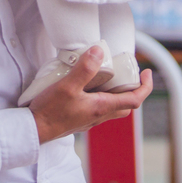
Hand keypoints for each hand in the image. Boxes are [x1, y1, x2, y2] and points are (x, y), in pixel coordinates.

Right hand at [29, 45, 152, 143]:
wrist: (34, 130)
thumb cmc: (50, 112)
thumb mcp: (67, 86)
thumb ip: (85, 69)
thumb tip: (99, 52)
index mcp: (102, 107)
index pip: (135, 99)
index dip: (145, 86)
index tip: (147, 72)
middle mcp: (99, 115)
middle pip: (125, 104)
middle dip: (132, 89)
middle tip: (129, 73)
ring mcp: (89, 118)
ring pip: (111, 106)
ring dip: (115, 91)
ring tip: (107, 74)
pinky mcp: (79, 118)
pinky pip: (97, 106)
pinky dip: (99, 94)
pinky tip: (86, 84)